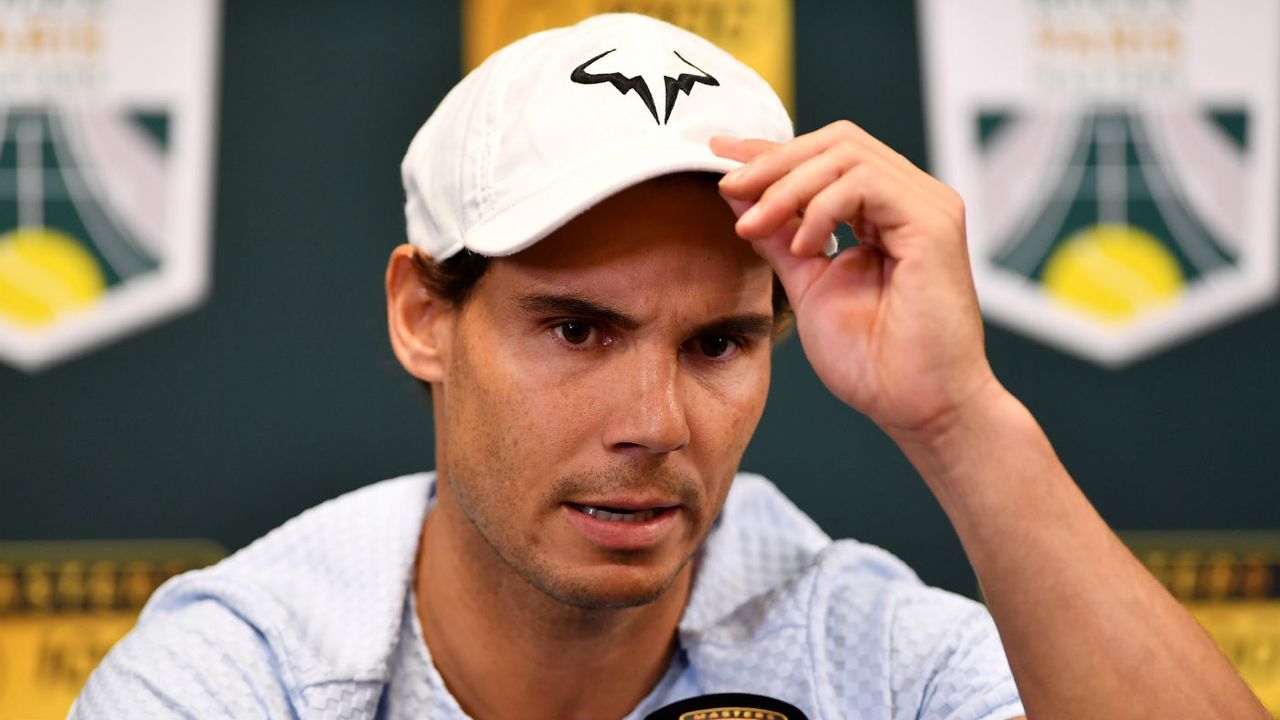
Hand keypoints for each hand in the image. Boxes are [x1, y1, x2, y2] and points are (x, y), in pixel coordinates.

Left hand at [713, 121, 997, 442]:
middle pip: (837, 141)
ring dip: (788, 187)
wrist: (919, 408)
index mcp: (887, 211)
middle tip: (730, 188)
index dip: (771, 151)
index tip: (719, 155)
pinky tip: (803, 246)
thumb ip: (779, 237)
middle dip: (774, 161)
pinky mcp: (934, 223)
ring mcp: (928, 206)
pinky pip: (866, 184)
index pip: (827, 156)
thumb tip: (738, 194)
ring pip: (847, 154)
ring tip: (755, 226)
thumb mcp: (809, 285)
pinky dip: (822, 209)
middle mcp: (912, 199)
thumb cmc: (875, 361)